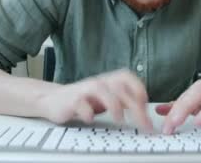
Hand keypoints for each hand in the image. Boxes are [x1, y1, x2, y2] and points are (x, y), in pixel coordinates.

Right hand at [38, 69, 152, 131]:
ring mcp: (85, 90)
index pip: (127, 77)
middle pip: (119, 88)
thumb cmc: (85, 100)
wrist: (54, 100)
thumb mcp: (108, 98)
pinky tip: (91, 119)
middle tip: (143, 123)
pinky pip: (80, 104)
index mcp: (109, 80)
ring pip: (101, 90)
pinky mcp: (72, 101)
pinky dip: (87, 112)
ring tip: (119, 119)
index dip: (139, 89)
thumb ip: (125, 101)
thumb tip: (146, 114)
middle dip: (134, 106)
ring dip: (113, 105)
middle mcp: (98, 82)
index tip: (146, 105)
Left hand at [155, 80, 200, 134]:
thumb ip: (180, 106)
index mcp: (200, 89)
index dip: (173, 112)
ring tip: (199, 122)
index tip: (165, 127)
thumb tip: (159, 110)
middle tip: (174, 122)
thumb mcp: (198, 102)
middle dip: (184, 107)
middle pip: (197, 94)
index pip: (184, 98)